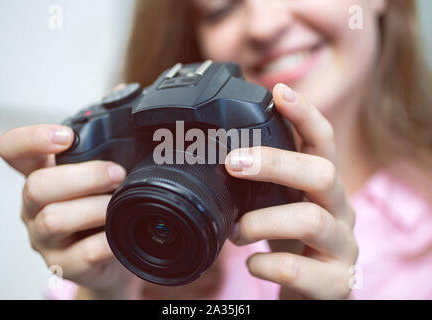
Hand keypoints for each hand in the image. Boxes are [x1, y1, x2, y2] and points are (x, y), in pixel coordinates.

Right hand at [0, 87, 140, 298]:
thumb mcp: (102, 172)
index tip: (65, 137)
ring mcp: (47, 238)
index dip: (30, 139)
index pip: (14, 151)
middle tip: (117, 174)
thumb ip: (108, 137)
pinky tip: (122, 232)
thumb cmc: (105, 207)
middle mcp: (36, 206)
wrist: (112, 255)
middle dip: (82, 176)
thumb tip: (123, 92)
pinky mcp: (66, 265)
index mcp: (43, 174)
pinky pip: (84, 252)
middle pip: (36, 186)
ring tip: (120, 204)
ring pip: (55, 218)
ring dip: (95, 207)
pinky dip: (109, 239)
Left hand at [225, 83, 357, 299]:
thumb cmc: (289, 241)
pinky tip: (252, 264)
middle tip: (232, 164)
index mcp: (322, 185)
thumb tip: (214, 156)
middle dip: (274, 163)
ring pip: (311, 220)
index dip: (305, 114)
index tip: (278, 91)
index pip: (323, 141)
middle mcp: (340, 208)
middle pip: (322, 172)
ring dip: (261, 222)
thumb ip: (259, 183)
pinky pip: (300, 270)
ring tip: (235, 232)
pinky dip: (266, 265)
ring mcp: (342, 245)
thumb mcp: (277, 204)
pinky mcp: (335, 281)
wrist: (312, 292)